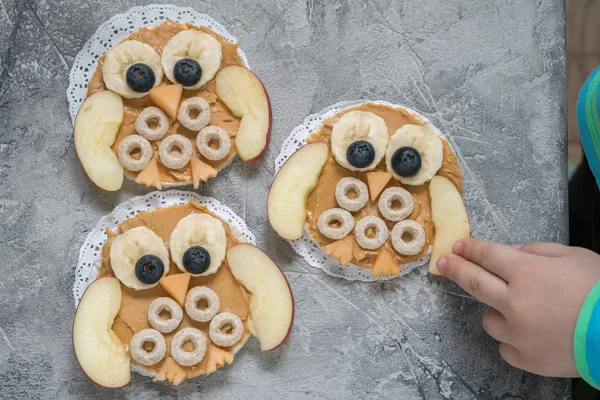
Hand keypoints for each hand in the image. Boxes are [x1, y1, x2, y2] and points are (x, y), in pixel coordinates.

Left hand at [437, 238, 599, 376]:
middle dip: (455, 269)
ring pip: (489, 320)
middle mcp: (516, 302)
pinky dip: (513, 339)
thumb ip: (536, 252)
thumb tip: (510, 254)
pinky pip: (505, 347)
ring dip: (498, 311)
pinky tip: (532, 334)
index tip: (458, 247)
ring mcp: (518, 334)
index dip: (470, 249)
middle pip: (474, 282)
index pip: (487, 256)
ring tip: (525, 311)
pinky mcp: (526, 359)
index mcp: (528, 273)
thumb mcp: (574, 257)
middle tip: (444, 264)